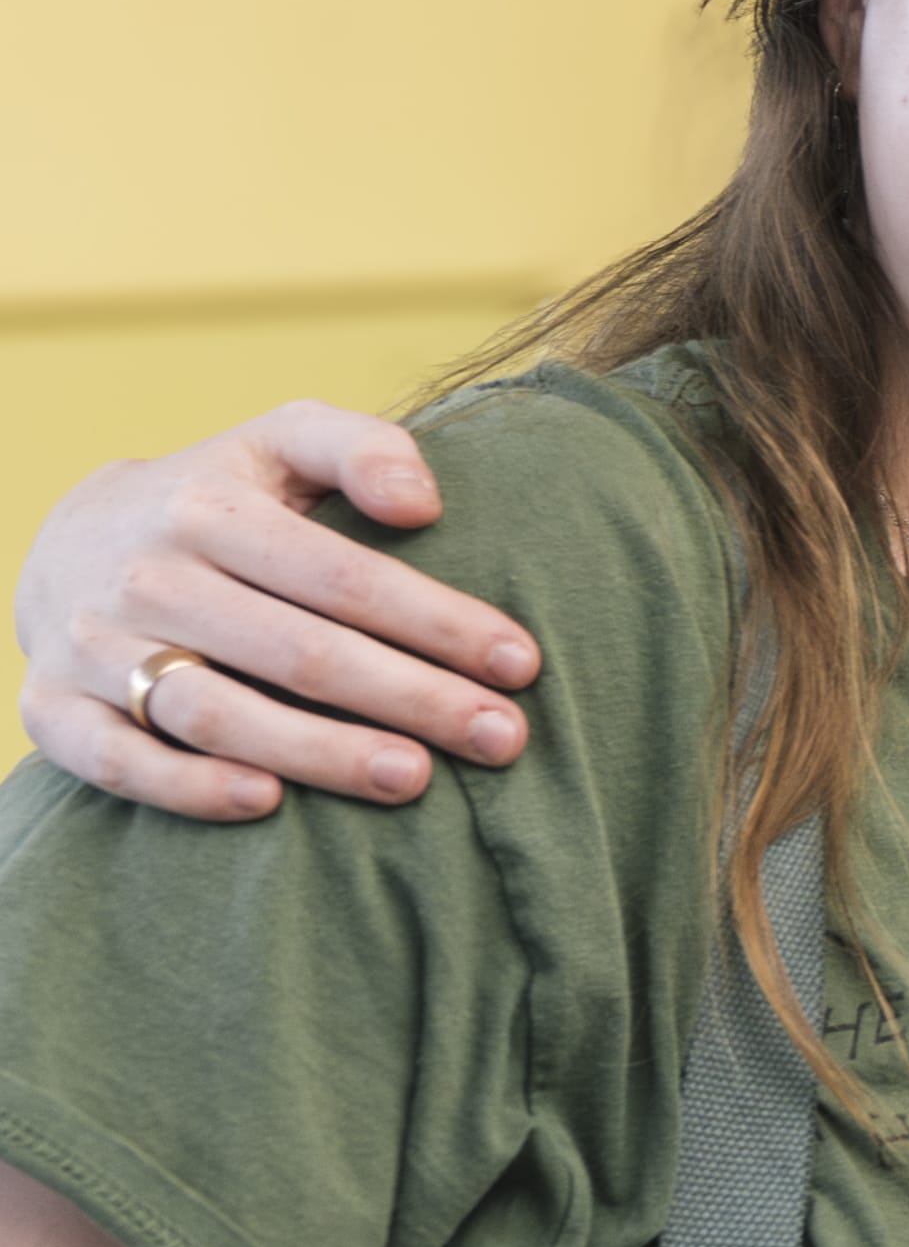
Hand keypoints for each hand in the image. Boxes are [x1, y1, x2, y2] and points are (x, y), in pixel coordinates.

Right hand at [13, 406, 536, 820]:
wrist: (69, 539)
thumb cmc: (219, 494)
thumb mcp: (282, 441)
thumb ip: (362, 448)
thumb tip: (423, 504)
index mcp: (207, 508)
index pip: (342, 576)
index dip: (437, 622)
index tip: (520, 663)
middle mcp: (145, 577)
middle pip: (295, 651)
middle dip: (409, 699)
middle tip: (500, 738)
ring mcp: (91, 648)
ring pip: (212, 712)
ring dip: (317, 753)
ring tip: (414, 779)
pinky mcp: (50, 710)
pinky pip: (114, 761)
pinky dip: (186, 787)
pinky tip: (267, 805)